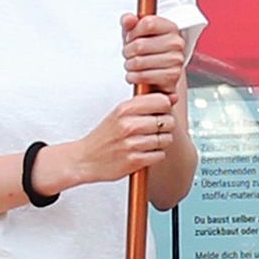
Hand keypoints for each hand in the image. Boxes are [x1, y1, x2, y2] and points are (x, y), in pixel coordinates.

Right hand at [58, 89, 178, 190]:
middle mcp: (128, 125)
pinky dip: (156, 155)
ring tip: (149, 142)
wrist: (86, 159)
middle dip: (165, 126)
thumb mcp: (120, 113)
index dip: (165, 107)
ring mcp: (131, 143)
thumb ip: (145, 104)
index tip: (160, 112)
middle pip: (167, 121)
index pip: (161, 101)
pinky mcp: (134, 161)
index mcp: (124, 109)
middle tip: (155, 130)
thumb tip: (172, 98)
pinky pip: (160, 155)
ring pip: (166, 139)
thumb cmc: (104, 136)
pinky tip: (146, 152)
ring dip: (161, 142)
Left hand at [119, 13, 192, 100]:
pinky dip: (133, 77)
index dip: (133, 32)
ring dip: (129, 65)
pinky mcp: (172, 76)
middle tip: (128, 54)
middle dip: (127, 51)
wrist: (159, 72)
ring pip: (139, 62)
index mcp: (170, 27)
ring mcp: (176, 60)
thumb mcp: (135, 32)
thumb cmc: (146, 49)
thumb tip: (128, 19)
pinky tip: (134, 74)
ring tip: (131, 64)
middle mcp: (176, 43)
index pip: (148, 23)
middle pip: (140, 45)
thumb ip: (129, 22)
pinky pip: (144, 76)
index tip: (130, 38)